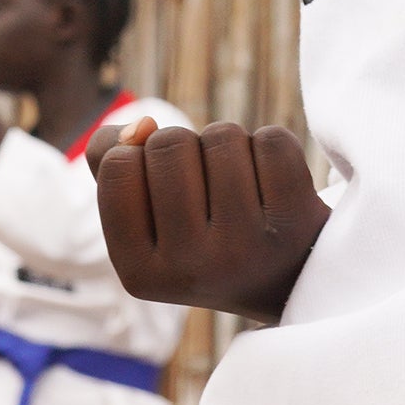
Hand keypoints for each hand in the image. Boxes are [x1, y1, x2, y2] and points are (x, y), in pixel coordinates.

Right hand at [93, 122, 326, 321]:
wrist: (285, 278)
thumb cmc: (201, 234)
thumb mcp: (144, 214)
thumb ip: (108, 161)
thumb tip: (140, 125)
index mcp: (138, 273)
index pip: (118, 165)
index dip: (140, 157)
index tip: (164, 191)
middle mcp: (189, 268)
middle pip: (169, 143)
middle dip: (187, 148)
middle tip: (207, 190)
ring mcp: (245, 249)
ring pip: (222, 136)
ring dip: (230, 146)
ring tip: (241, 188)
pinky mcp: (296, 225)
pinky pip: (273, 141)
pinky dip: (271, 147)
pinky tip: (274, 186)